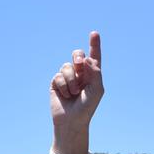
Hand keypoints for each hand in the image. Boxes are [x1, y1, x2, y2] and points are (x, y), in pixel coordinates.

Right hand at [50, 31, 103, 153]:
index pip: (94, 57)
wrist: (72, 120)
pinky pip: (58, 75)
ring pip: (67, 66)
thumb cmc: (87, 107)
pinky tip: (65, 95)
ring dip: (71, 79)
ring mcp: (67, 77)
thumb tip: (87, 59)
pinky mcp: (56, 82)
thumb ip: (95, 72)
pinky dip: (63, 85)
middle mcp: (80, 74)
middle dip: (78, 57)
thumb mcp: (97, 89)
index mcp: (92, 75)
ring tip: (74, 92)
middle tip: (80, 65)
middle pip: (77, 55)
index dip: (94, 45)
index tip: (94, 33)